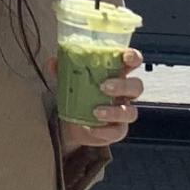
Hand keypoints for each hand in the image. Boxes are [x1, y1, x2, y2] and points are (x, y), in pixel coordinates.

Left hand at [55, 45, 143, 189]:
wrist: (69, 123)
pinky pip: (118, 132)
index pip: (133, 62)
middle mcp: (124, 93)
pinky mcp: (116, 131)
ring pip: (131, 112)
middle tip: (104, 86)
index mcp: (116, 74)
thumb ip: (62, 70)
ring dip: (115, 111)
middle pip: (136, 87)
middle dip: (123, 85)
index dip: (134, 57)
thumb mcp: (68, 79)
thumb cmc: (76, 93)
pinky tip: (92, 129)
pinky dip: (105, 132)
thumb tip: (52, 62)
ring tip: (96, 111)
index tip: (127, 58)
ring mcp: (122, 113)